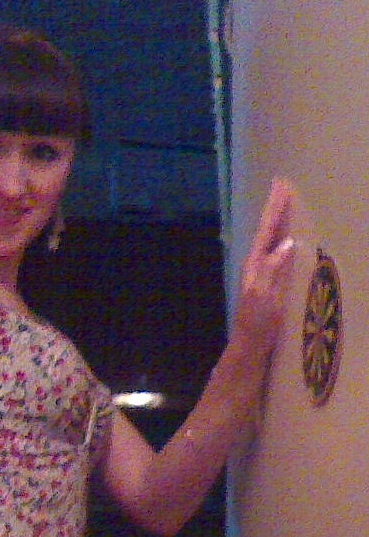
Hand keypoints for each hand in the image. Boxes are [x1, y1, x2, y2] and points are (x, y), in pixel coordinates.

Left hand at [233, 177, 296, 353]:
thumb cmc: (256, 325)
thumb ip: (273, 270)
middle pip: (267, 232)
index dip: (274, 209)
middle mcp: (255, 268)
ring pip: (270, 242)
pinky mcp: (267, 286)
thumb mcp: (265, 297)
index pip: (266, 231)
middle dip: (274, 210)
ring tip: (285, 206)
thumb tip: (286, 243)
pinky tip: (289, 242)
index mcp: (254, 266)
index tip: (280, 187)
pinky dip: (282, 242)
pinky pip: (276, 255)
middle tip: (281, 187)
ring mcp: (260, 277)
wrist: (249, 349)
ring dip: (278, 224)